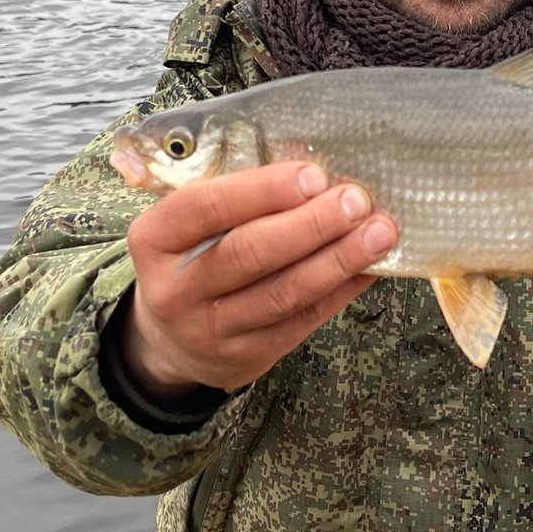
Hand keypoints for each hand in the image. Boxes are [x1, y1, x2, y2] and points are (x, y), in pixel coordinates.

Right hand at [109, 151, 396, 393]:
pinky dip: (340, 291)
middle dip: (311, 224)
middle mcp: (174, 290)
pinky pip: (301, 321)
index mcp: (153, 239)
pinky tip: (370, 267)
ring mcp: (208, 330)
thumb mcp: (188, 225)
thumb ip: (236, 199)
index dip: (261, 191)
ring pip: (282, 293)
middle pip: (249, 253)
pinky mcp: (245, 357)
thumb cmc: (194, 257)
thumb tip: (318, 174)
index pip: (204, 207)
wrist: (171, 340)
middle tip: (358, 200)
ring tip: (379, 233)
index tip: (313, 175)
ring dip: (337, 260)